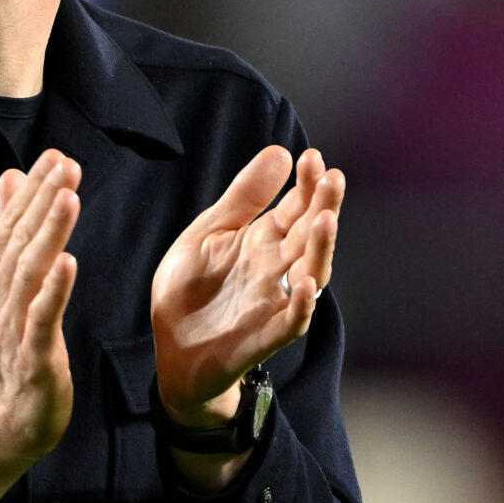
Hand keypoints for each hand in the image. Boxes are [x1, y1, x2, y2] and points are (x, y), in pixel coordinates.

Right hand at [0, 149, 80, 460]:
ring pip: (30, 271)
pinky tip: (69, 262)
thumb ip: (11, 229)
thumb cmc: (14, 341)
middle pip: (20, 238)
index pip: (12, 221)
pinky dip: (54, 289)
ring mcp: (12, 324)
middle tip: (65, 164)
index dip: (33, 187)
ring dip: (49, 233)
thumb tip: (11, 176)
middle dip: (43, 199)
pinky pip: (42, 317)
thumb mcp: (9, 280)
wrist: (6, 414)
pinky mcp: (32, 354)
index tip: (56, 154)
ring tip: (68, 198)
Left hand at [150, 146, 343, 426]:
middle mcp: (276, 269)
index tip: (312, 157)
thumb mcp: (207, 234)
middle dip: (323, 207)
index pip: (294, 208)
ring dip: (320, 249)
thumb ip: (242, 198)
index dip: (306, 184)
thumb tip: (280, 152)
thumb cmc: (190, 291)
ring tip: (326, 219)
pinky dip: (301, 305)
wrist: (171, 350)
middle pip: (308, 235)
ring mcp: (273, 303)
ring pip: (310, 274)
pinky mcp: (264, 337)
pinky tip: (304, 284)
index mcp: (262, 241)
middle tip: (332, 178)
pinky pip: (291, 322)